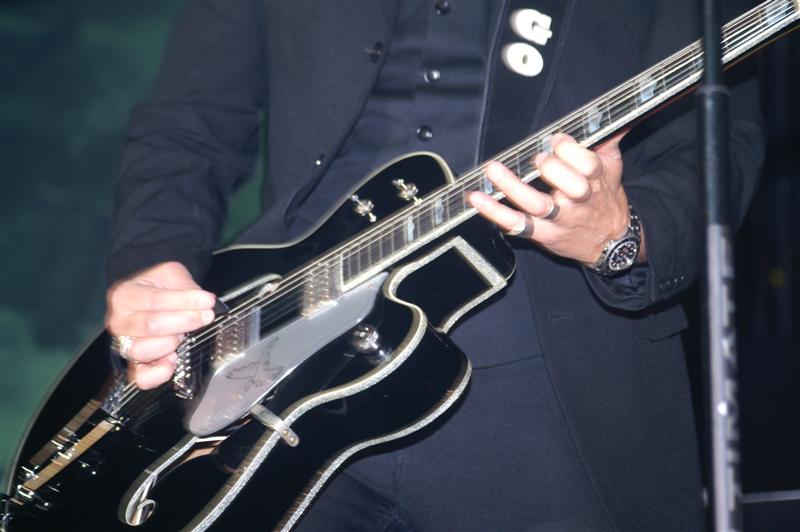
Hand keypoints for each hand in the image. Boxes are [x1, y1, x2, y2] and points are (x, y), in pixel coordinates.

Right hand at [105, 261, 215, 388]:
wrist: (146, 294)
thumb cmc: (157, 285)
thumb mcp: (170, 274)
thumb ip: (185, 287)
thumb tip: (205, 302)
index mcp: (124, 295)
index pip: (155, 300)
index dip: (185, 302)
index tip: (208, 301)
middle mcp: (119, 321)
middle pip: (152, 326)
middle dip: (185, 321)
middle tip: (205, 316)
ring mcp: (123, 344)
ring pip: (143, 351)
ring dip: (172, 342)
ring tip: (183, 334)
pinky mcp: (133, 364)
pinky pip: (141, 377)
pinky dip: (159, 373)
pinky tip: (174, 359)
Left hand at [468, 132, 642, 264]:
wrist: (608, 242)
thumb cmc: (604, 199)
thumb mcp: (612, 168)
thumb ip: (608, 137)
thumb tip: (605, 110)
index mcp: (596, 181)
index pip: (588, 164)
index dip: (570, 149)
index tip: (556, 139)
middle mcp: (578, 201)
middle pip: (571, 185)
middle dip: (551, 167)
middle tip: (537, 158)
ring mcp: (559, 219)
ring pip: (537, 204)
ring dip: (512, 186)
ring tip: (493, 169)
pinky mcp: (542, 234)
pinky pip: (516, 224)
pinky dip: (495, 212)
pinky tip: (478, 199)